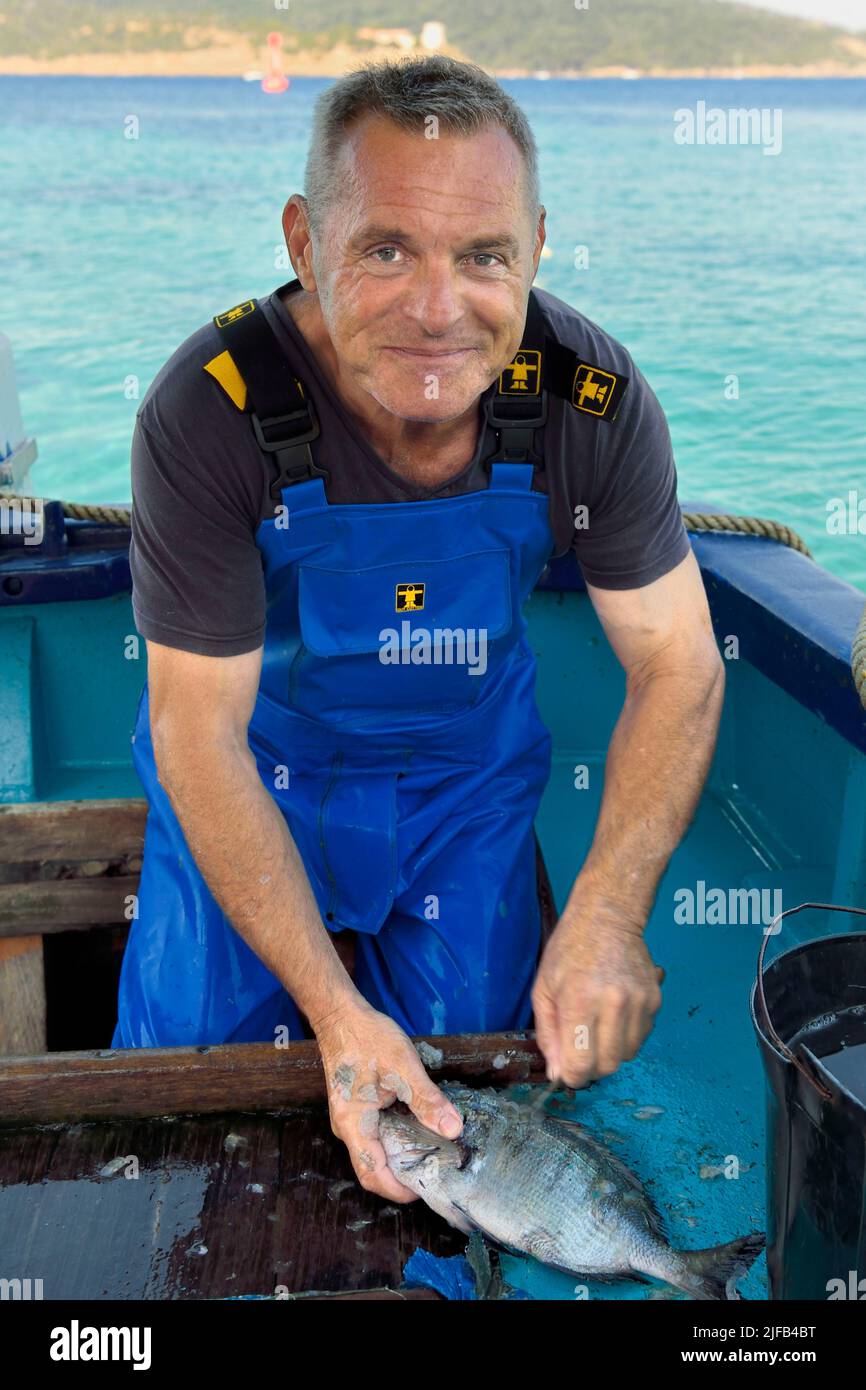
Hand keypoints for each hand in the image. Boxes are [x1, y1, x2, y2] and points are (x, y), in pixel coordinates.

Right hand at [313, 998, 462, 1201]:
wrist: (340, 1015)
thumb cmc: (367, 1038)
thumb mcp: (403, 1067)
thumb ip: (427, 1100)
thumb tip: (453, 1129)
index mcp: (354, 1124)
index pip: (373, 1173)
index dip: (398, 1190)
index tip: (426, 1189)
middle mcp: (347, 1128)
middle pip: (371, 1168)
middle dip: (400, 1179)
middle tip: (433, 1174)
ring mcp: (349, 1119)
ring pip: (373, 1153)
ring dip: (397, 1160)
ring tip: (429, 1156)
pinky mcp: (355, 1109)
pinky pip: (373, 1137)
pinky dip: (393, 1143)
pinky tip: (415, 1132)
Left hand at [532, 901, 662, 1088]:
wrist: (607, 918)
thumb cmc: (568, 951)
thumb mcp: (544, 990)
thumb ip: (548, 1034)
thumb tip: (557, 1073)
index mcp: (580, 1002)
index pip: (581, 1064)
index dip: (571, 1076)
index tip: (566, 1070)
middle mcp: (613, 1005)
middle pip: (607, 1066)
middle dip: (590, 1067)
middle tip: (580, 1050)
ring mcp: (639, 1003)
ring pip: (626, 1055)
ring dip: (610, 1052)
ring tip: (597, 1027)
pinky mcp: (655, 1001)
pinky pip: (641, 1038)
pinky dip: (626, 1037)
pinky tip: (614, 1016)